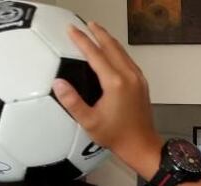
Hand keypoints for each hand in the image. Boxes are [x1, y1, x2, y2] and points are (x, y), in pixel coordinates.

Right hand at [53, 22, 161, 175]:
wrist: (142, 146)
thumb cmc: (115, 136)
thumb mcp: (89, 122)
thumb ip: (72, 102)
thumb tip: (58, 83)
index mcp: (115, 83)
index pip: (95, 54)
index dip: (82, 40)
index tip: (71, 29)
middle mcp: (129, 76)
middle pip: (112, 47)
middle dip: (98, 33)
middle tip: (86, 24)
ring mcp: (138, 80)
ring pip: (122, 52)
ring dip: (109, 40)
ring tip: (98, 31)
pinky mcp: (142, 84)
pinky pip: (129, 61)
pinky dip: (119, 51)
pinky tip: (113, 51)